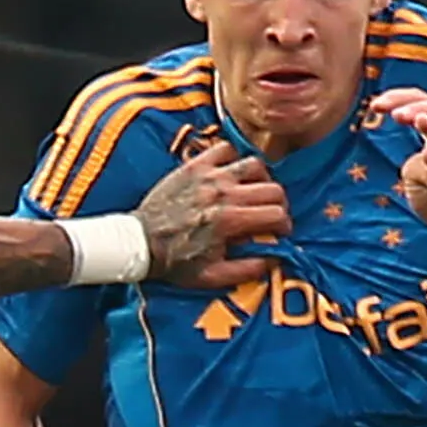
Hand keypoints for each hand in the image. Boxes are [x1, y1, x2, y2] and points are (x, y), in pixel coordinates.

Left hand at [133, 151, 285, 287]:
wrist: (141, 243)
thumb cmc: (176, 262)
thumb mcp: (213, 277)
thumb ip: (249, 269)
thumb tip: (276, 258)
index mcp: (229, 221)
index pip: (276, 214)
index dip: (284, 225)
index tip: (279, 231)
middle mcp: (223, 194)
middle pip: (273, 189)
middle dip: (278, 204)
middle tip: (271, 214)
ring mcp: (209, 176)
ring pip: (254, 164)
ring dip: (262, 179)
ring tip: (255, 191)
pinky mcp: (194, 166)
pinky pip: (225, 149)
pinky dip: (234, 158)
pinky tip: (232, 173)